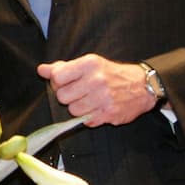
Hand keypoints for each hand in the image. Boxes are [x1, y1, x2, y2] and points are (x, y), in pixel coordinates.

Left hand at [38, 54, 156, 126]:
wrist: (143, 86)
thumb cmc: (111, 74)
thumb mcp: (88, 64)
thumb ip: (63, 68)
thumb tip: (42, 70)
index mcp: (89, 64)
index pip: (57, 77)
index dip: (57, 82)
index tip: (65, 83)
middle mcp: (96, 80)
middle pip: (62, 97)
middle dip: (67, 96)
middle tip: (78, 93)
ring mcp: (104, 98)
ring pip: (72, 110)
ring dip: (78, 108)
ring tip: (88, 101)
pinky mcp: (109, 113)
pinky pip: (86, 121)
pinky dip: (89, 116)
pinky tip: (98, 108)